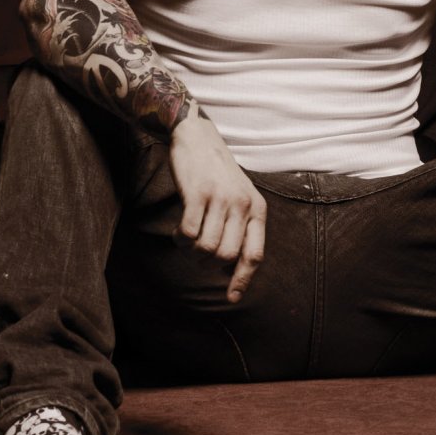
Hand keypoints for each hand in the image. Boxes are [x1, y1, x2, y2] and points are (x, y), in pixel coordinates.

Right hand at [168, 117, 266, 301]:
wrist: (197, 136)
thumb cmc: (217, 173)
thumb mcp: (239, 197)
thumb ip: (240, 228)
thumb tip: (231, 269)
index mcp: (256, 209)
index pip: (255, 255)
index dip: (243, 280)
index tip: (232, 298)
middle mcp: (242, 204)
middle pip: (227, 257)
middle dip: (208, 264)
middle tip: (197, 254)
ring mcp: (220, 198)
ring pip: (207, 248)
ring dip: (192, 252)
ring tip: (187, 241)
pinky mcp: (197, 193)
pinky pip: (189, 233)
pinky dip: (180, 240)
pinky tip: (179, 233)